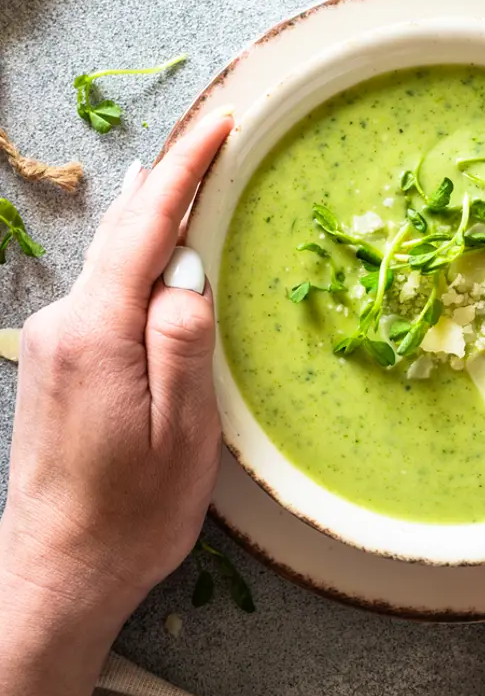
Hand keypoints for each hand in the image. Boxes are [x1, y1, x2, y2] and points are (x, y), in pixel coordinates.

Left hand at [0, 109, 231, 695]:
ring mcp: (52, 340)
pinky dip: (141, 265)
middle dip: (172, 182)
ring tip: (199, 191)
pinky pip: (107, 292)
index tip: (221, 127)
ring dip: (159, 226)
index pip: (145, 228)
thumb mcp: (183, 433)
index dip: (186, 170)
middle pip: (125, 233)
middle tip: (217, 140)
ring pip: (115, 263)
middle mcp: (64, 324)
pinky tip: (163, 264)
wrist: (59, 568)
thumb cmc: (133, 511)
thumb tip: (188, 274)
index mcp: (97, 334)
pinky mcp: (56, 358)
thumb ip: (183, 342)